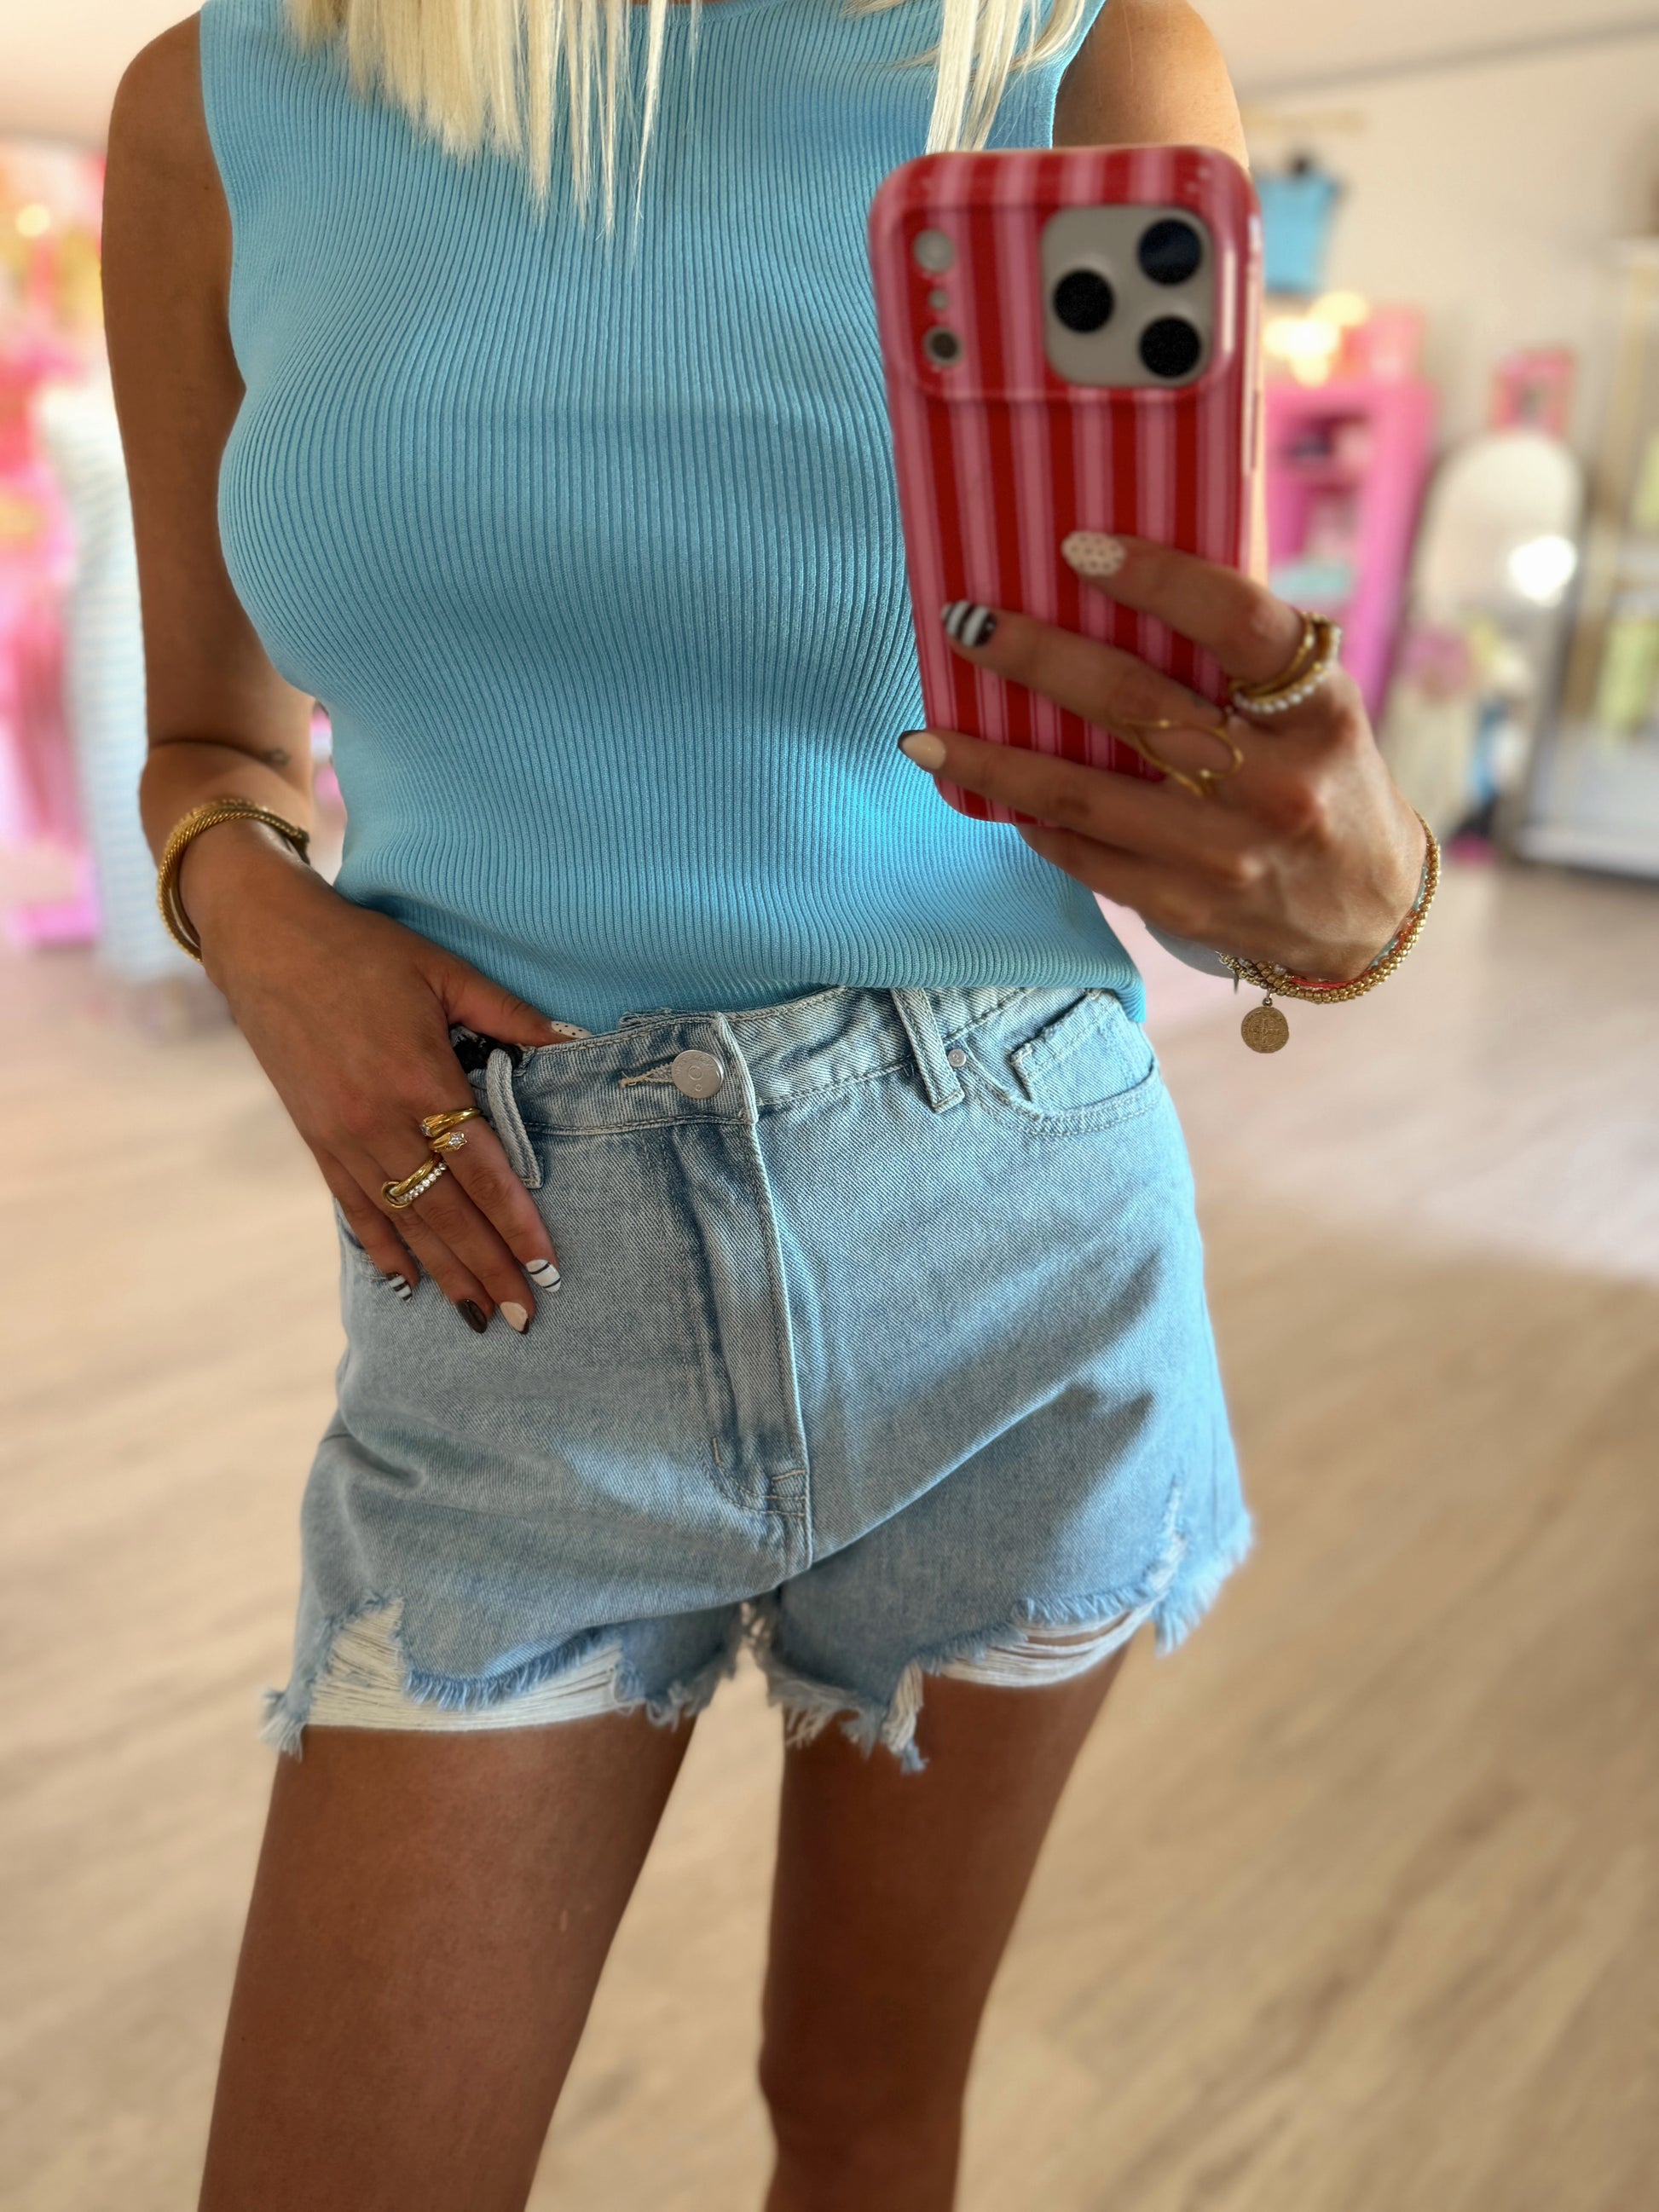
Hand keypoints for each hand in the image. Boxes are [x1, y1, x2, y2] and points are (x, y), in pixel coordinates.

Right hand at [183, 823, 567, 1331]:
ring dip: (443, 1271)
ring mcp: (341, 1135)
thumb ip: (510, 1015)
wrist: (265, 942)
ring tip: (478, 1315)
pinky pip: (354, 1207)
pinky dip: (382, 1247)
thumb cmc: (363, 948)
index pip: (479, 1167)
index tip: (546, 1263)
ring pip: (402, 1219)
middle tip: (524, 1315)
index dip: (515, 1220)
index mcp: (418, 1078)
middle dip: (486, 1266)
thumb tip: (575, 1042)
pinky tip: (407, 1283)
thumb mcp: (444, 969)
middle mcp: (377, 1120)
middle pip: (443, 1211)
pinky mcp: (314, 1139)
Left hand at [900, 536, 1425, 984]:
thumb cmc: (1324, 778)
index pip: (1237, 624)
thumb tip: (1117, 584)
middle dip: (1036, 659)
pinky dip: (1030, 820)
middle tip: (966, 624)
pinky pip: (1085, 857)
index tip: (1077, 548)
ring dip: (992, 761)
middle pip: (1133, 705)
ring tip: (923, 735)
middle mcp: (1276, 784)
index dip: (1157, 579)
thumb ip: (1245, 658)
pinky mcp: (1187, 906)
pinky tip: (985, 790)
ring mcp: (1227, 854)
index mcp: (1317, 711)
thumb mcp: (1317, 709)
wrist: (1366, 914)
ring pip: (1082, 797)